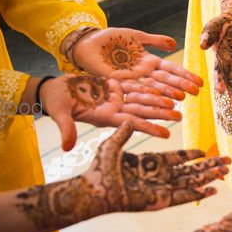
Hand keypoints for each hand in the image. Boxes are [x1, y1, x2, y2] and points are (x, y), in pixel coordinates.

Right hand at [40, 73, 175, 150]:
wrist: (52, 90)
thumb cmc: (54, 102)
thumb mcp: (59, 114)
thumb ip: (66, 129)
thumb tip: (67, 147)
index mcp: (104, 117)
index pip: (131, 124)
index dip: (149, 127)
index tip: (166, 134)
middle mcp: (113, 109)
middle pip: (141, 111)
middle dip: (160, 113)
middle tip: (180, 116)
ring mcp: (114, 97)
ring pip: (141, 97)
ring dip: (158, 99)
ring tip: (177, 101)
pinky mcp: (112, 85)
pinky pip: (133, 84)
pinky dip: (147, 85)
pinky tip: (163, 85)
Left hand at [70, 28, 202, 99]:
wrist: (87, 43)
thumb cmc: (110, 38)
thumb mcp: (135, 36)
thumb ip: (154, 41)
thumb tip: (174, 43)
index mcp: (148, 62)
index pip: (170, 70)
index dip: (185, 75)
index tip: (199, 83)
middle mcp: (143, 74)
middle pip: (165, 81)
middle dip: (181, 86)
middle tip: (195, 93)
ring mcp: (132, 80)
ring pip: (153, 88)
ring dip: (167, 94)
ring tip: (181, 99)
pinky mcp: (119, 84)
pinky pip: (135, 90)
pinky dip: (148, 96)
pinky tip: (159, 100)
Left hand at [81, 122, 230, 212]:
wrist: (96, 189)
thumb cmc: (100, 169)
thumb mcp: (112, 145)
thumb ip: (123, 133)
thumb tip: (129, 119)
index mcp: (151, 163)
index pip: (177, 159)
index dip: (192, 156)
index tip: (205, 152)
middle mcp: (160, 176)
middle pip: (191, 171)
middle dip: (209, 167)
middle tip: (227, 162)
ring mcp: (162, 188)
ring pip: (192, 182)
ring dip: (209, 177)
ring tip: (226, 172)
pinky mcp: (161, 200)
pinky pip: (184, 196)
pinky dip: (198, 193)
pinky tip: (213, 190)